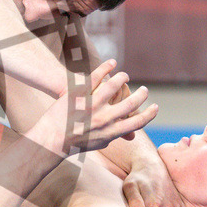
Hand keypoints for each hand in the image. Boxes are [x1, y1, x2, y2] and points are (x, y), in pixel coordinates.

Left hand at [38, 59, 158, 155]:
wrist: (51, 138)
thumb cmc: (74, 143)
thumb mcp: (97, 144)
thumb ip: (113, 136)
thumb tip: (128, 135)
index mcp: (111, 132)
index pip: (137, 123)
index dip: (149, 114)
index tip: (155, 107)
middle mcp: (104, 119)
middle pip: (130, 104)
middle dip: (141, 95)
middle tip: (145, 90)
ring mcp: (92, 105)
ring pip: (113, 86)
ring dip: (122, 78)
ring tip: (125, 76)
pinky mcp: (79, 94)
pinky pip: (95, 77)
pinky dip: (106, 67)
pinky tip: (112, 62)